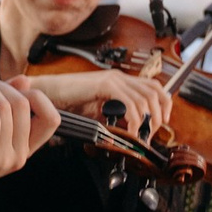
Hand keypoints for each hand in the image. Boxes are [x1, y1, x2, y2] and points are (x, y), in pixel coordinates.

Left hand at [0, 76, 62, 211]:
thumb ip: (5, 105)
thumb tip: (25, 80)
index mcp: (24, 149)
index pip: (52, 119)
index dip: (36, 96)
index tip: (8, 88)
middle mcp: (18, 157)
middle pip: (25, 105)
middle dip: (1, 84)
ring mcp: (2, 160)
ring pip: (7, 108)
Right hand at [21, 68, 174, 138]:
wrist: (47, 94)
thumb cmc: (67, 103)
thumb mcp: (97, 111)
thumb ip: (113, 116)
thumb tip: (129, 130)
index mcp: (119, 81)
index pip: (153, 86)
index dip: (164, 103)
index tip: (161, 121)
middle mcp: (118, 77)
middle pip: (155, 91)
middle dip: (158, 114)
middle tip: (151, 132)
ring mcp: (112, 79)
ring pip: (145, 98)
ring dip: (147, 120)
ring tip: (141, 135)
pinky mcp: (104, 85)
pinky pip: (129, 103)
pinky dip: (133, 120)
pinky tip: (129, 130)